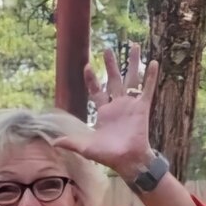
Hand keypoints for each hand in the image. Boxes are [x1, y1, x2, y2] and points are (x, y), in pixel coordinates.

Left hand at [53, 43, 158, 176]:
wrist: (126, 160)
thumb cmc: (107, 155)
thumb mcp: (85, 147)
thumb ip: (70, 142)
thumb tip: (52, 142)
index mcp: (103, 111)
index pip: (96, 90)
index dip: (91, 79)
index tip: (87, 66)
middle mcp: (117, 104)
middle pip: (113, 80)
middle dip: (110, 65)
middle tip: (107, 49)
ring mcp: (130, 104)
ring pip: (131, 79)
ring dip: (133, 63)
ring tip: (134, 46)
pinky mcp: (142, 107)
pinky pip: (147, 89)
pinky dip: (150, 76)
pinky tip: (153, 62)